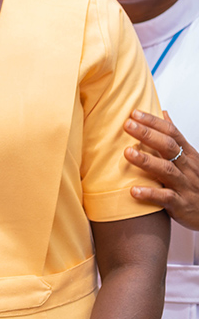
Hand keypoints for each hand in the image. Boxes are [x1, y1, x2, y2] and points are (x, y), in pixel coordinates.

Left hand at [124, 109, 198, 229]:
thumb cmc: (195, 182)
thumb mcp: (188, 157)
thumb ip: (174, 137)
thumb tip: (163, 113)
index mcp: (188, 155)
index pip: (172, 133)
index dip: (153, 122)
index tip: (134, 113)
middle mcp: (188, 168)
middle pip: (169, 147)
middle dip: (147, 134)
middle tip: (127, 125)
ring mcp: (185, 185)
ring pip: (167, 170)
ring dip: (146, 161)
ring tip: (127, 152)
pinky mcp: (181, 204)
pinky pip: (166, 197)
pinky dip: (150, 193)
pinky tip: (133, 190)